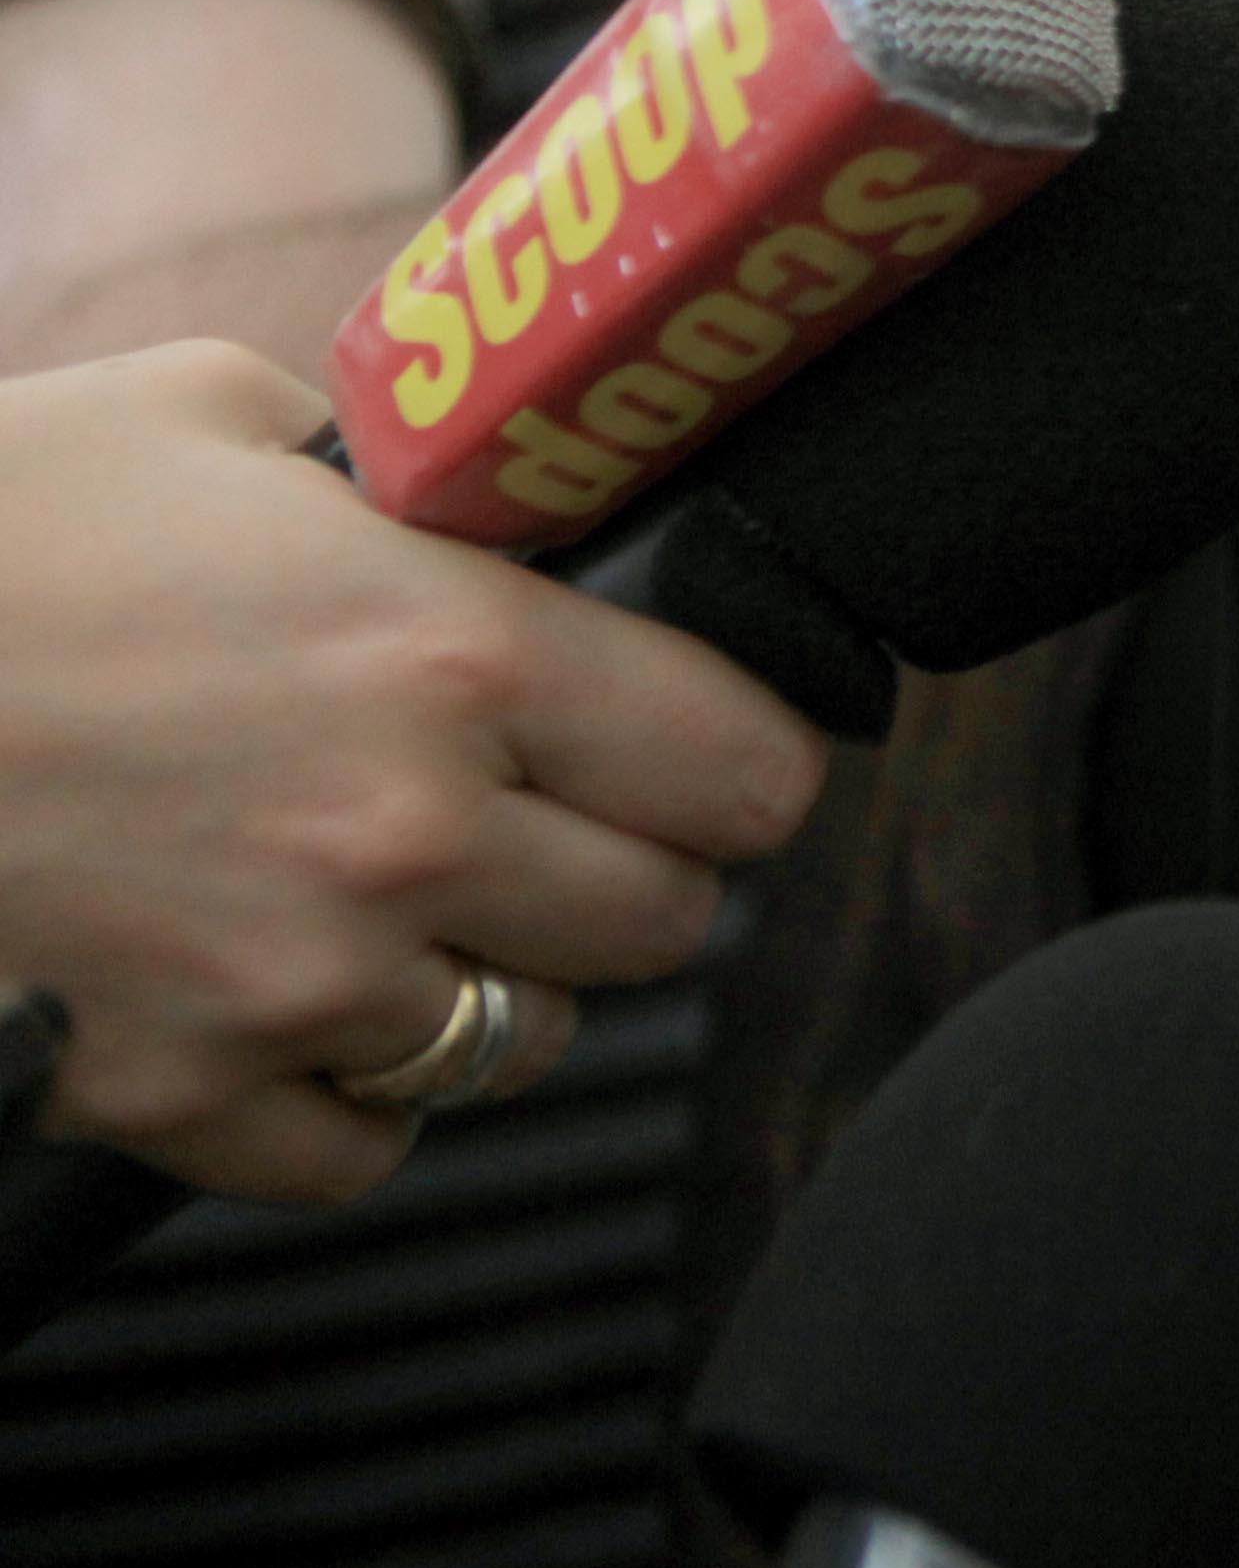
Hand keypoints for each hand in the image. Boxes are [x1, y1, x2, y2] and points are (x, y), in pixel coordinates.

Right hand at [0, 344, 827, 1200]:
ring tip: (420, 911)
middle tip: (559, 825)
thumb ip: (382, 473)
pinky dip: (352, 1099)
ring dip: (500, 984)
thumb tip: (475, 494)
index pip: (743, 766)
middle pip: (665, 921)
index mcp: (455, 646)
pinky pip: (359, 1151)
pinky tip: (302, 1012)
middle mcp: (404, 828)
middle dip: (633, 872)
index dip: (740, 759)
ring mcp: (287, 981)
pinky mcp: (164, 1092)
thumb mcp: (207, 416)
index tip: (704, 748)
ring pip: (524, 1042)